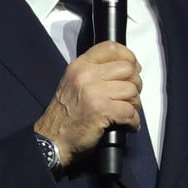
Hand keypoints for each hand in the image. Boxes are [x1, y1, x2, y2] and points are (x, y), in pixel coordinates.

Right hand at [34, 42, 141, 167]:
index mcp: (80, 65)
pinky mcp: (102, 110)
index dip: (128, 57)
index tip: (133, 68)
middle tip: (129, 97)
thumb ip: (94, 72)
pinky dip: (133, 121)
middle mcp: (86, 75)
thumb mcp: (73, 83)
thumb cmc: (65, 116)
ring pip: (132, 91)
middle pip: (128, 69)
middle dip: (135, 84)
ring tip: (126, 113)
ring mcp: (94, 92)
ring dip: (134, 105)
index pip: (111, 47)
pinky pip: (130, 111)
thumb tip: (126, 68)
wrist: (52, 140)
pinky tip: (127, 125)